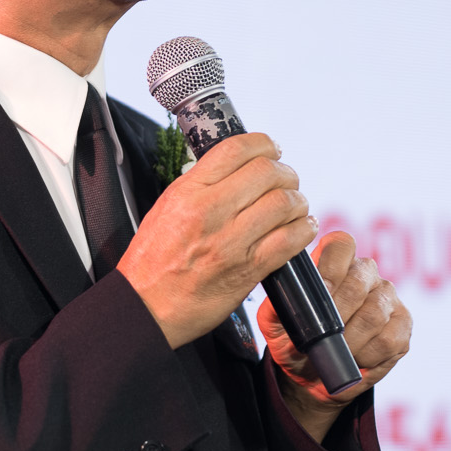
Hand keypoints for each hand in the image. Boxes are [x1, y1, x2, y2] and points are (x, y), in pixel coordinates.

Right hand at [116, 133, 315, 349]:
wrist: (147, 307)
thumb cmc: (153, 261)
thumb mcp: (166, 208)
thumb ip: (200, 185)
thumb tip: (236, 167)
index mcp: (187, 192)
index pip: (236, 149)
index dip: (263, 143)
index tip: (271, 150)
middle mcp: (209, 211)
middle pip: (267, 171)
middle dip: (285, 173)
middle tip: (287, 181)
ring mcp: (230, 241)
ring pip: (284, 203)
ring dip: (297, 202)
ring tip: (294, 207)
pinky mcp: (248, 269)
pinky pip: (290, 239)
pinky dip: (303, 229)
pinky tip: (301, 228)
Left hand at [259, 232, 411, 442]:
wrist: (313, 375)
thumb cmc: (293, 341)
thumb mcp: (275, 323)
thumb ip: (279, 304)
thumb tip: (285, 297)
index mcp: (335, 262)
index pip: (342, 244)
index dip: (332, 267)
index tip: (319, 296)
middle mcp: (365, 273)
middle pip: (359, 281)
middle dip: (337, 314)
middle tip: (322, 337)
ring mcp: (388, 297)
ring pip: (374, 313)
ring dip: (351, 340)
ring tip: (336, 351)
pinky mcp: (403, 324)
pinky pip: (389, 339)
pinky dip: (368, 355)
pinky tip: (356, 359)